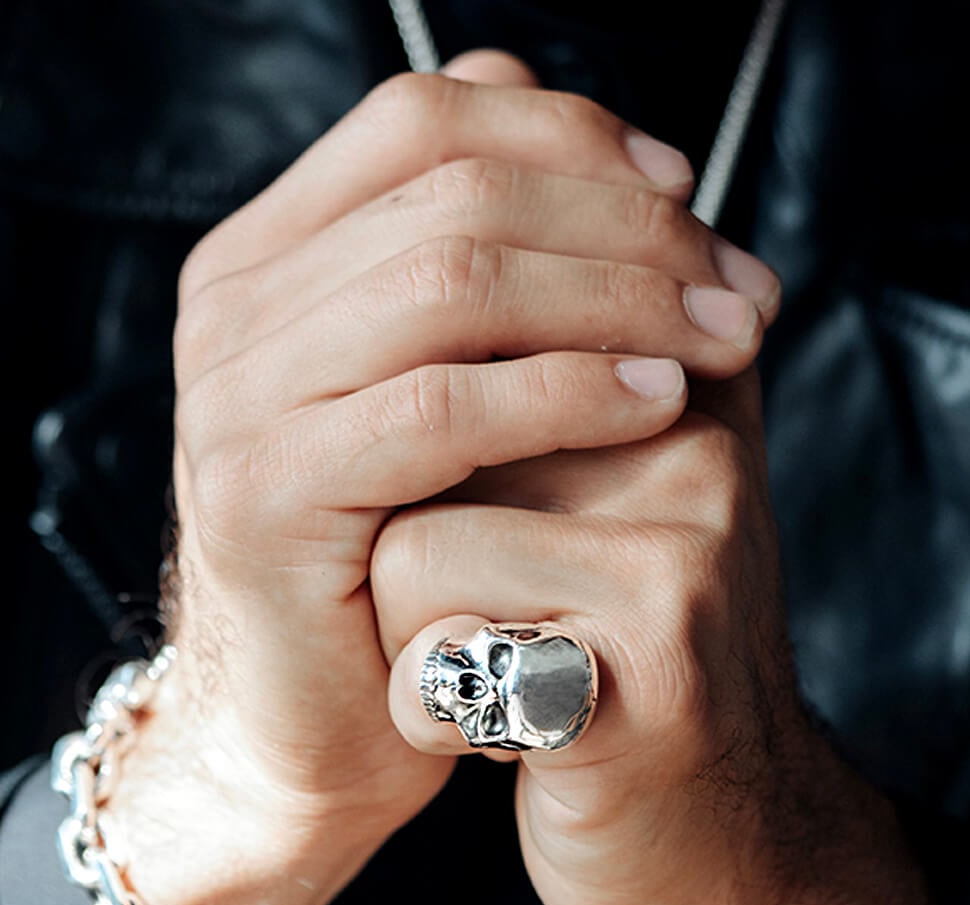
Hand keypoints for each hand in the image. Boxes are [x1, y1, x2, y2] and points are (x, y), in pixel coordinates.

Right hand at [107, 51, 782, 904]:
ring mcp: (233, 399)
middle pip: (454, 191)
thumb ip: (488, 259)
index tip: (685, 192)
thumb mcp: (438, 381)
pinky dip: (567, 391)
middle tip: (740, 287)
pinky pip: (441, 408)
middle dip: (627, 226)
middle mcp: (229, 309)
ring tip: (722, 340)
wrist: (302, 722)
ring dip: (619, 299)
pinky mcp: (265, 496)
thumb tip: (609, 141)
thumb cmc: (392, 550)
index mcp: (262, 255)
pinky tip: (655, 405)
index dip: (568, 132)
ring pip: (453, 284)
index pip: (420, 116)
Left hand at [373, 377, 967, 904]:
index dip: (407, 435)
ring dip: (410, 631)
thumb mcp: (599, 498)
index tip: (439, 521)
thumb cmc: (617, 658)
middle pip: (419, 428)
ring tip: (500, 669)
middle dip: (404, 531)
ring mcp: (680, 562)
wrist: (729, 849)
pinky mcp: (648, 678)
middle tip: (475, 604)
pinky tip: (497, 734)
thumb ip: (541, 380)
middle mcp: (693, 450)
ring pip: (407, 541)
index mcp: (676, 381)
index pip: (466, 321)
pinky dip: (425, 708)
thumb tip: (408, 268)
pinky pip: (438, 656)